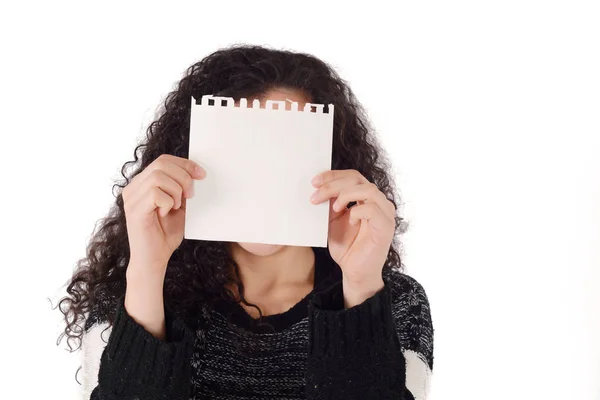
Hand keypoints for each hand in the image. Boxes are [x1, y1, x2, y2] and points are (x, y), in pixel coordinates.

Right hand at [122, 154, 204, 277]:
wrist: (153, 260)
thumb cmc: (165, 235)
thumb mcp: (179, 206)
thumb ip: (182, 189)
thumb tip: (196, 173)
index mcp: (142, 183)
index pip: (163, 160)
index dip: (185, 164)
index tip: (201, 174)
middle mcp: (133, 188)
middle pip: (161, 164)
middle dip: (183, 177)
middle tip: (191, 195)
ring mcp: (131, 198)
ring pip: (158, 177)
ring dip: (175, 191)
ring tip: (175, 207)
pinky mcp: (134, 210)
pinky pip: (155, 194)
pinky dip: (167, 202)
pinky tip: (166, 213)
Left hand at [310, 169, 395, 306]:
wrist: (354, 271)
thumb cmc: (347, 247)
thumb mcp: (333, 220)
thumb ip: (331, 203)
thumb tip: (319, 186)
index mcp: (367, 198)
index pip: (352, 176)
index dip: (333, 176)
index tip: (314, 182)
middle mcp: (379, 202)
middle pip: (357, 179)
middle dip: (333, 185)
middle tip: (315, 196)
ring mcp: (385, 213)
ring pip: (367, 189)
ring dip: (345, 195)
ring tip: (333, 209)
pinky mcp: (386, 226)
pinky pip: (372, 209)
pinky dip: (356, 212)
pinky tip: (349, 221)